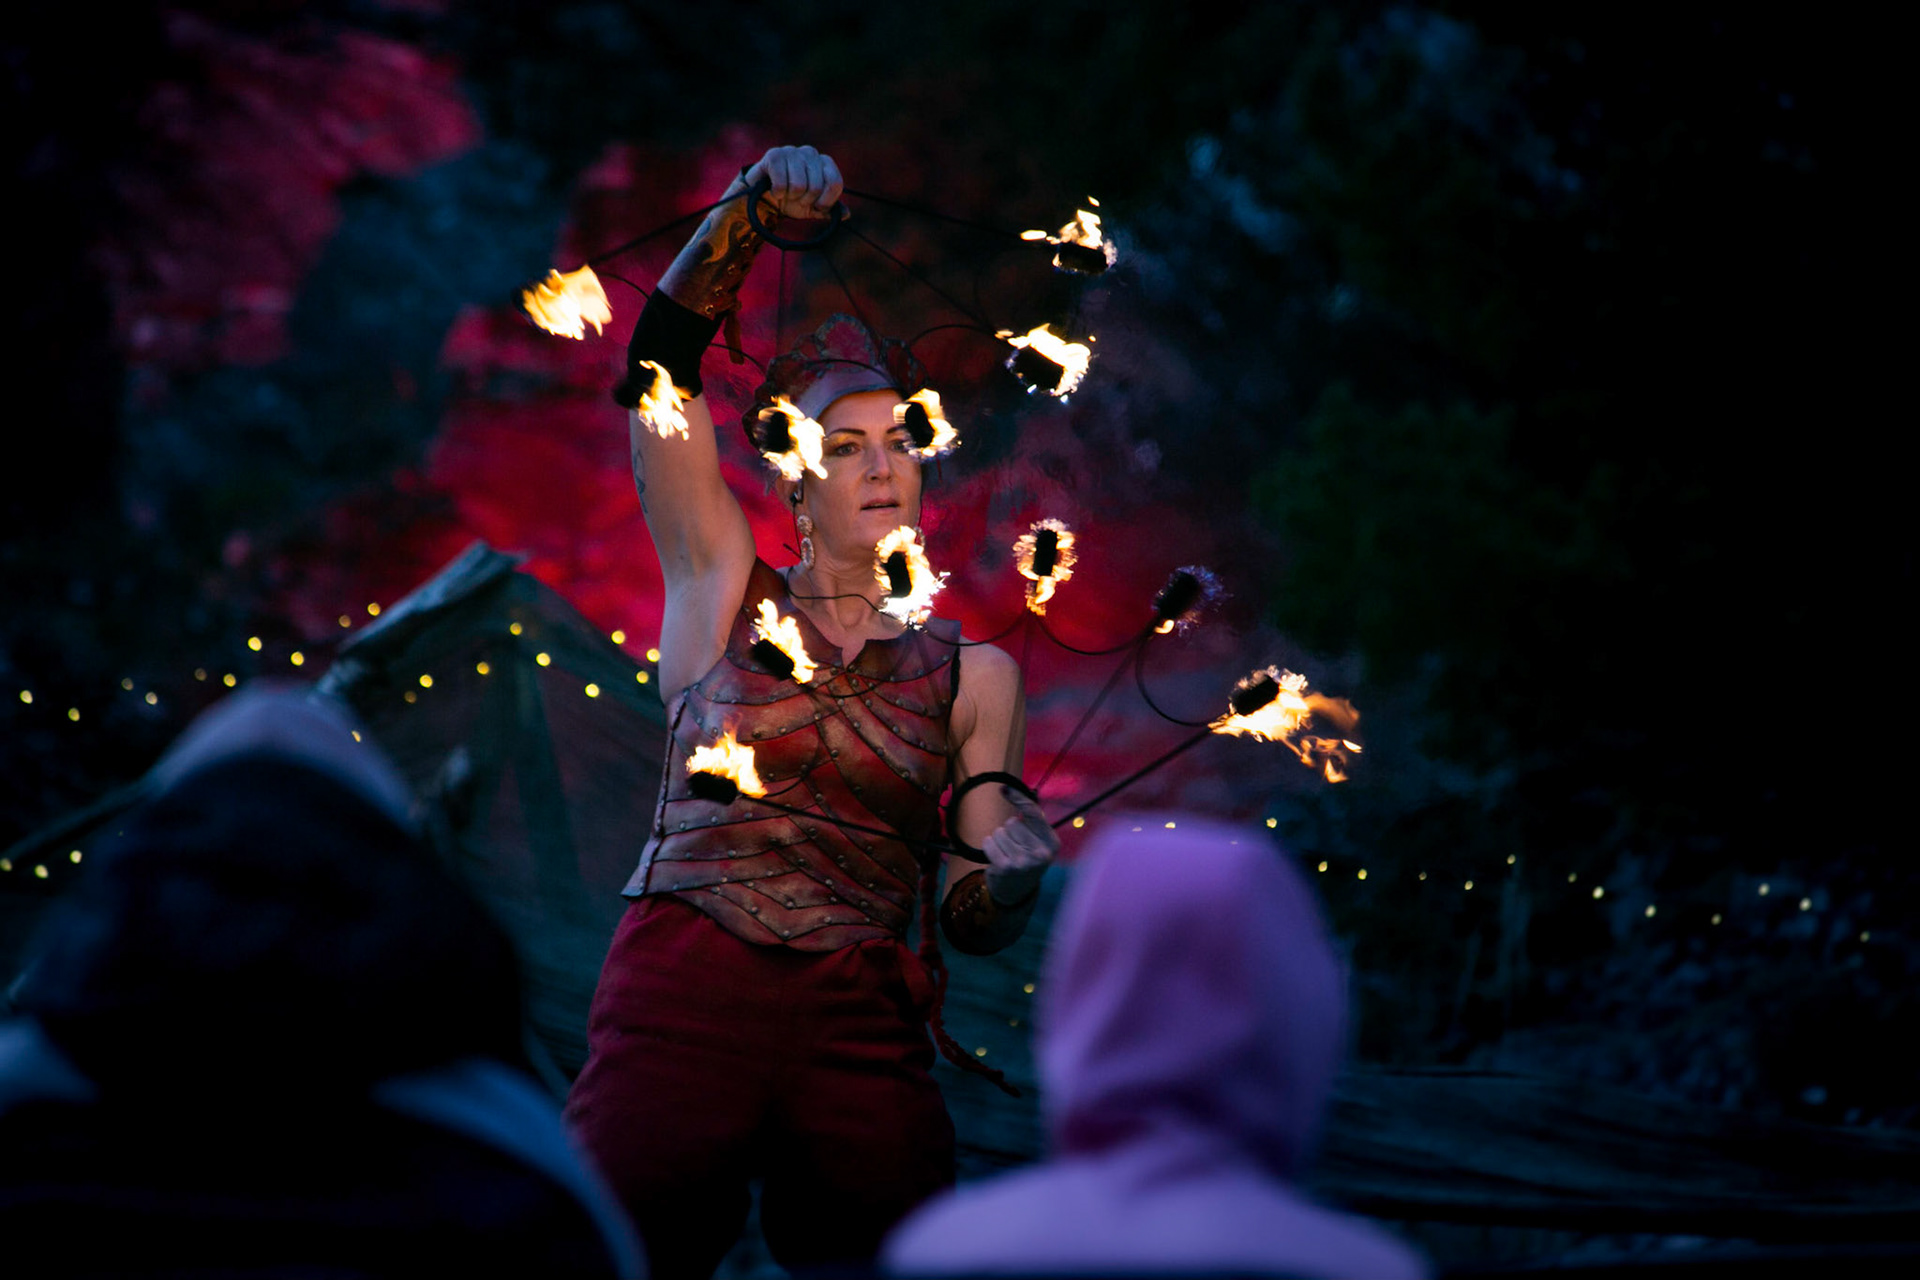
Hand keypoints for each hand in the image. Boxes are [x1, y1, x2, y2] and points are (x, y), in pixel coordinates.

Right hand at [741, 145, 843, 218]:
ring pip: (799, 185)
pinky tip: (774, 190)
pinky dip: (777, 193)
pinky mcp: (774, 155)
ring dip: (790, 197)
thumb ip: (830, 210)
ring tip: (785, 193)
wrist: (764, 195)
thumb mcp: (813, 207)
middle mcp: (810, 153)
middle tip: (797, 199)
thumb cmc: (792, 200)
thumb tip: (846, 214)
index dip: (826, 201)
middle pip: (816, 186)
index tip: (817, 206)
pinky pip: (781, 183)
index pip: (835, 183)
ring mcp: (792, 151)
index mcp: (825, 162)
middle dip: (806, 200)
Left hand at [981, 787, 1057, 904]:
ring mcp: (1024, 862)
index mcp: (1052, 843)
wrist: (1017, 890)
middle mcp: (1041, 853)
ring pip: (999, 832)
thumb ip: (1031, 818)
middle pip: (1013, 823)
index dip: (1017, 798)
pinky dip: (989, 846)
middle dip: (1010, 830)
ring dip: (999, 839)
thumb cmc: (1027, 857)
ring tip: (1007, 852)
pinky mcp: (1006, 868)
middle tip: (1016, 846)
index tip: (1003, 789)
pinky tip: (997, 856)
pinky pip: (988, 842)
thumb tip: (1007, 790)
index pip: (1033, 812)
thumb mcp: (1038, 840)